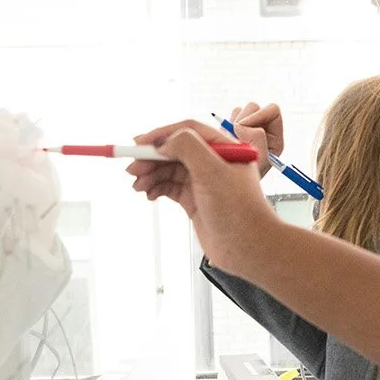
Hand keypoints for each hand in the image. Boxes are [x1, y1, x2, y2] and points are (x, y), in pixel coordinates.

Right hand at [127, 120, 277, 274]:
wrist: (247, 248)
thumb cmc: (238, 210)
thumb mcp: (212, 171)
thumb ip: (188, 147)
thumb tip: (165, 141)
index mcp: (224, 148)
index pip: (188, 130)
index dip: (162, 135)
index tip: (139, 143)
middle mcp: (214, 162)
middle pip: (175, 151)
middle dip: (152, 158)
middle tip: (132, 169)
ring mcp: (204, 182)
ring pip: (170, 170)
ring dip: (151, 175)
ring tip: (138, 186)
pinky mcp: (195, 201)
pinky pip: (170, 187)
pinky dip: (157, 188)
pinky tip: (149, 194)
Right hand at [228, 101, 283, 179]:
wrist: (226, 187)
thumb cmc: (246, 180)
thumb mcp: (258, 160)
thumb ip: (256, 139)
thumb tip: (241, 125)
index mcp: (274, 138)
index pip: (273, 111)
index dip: (258, 115)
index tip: (243, 126)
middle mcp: (262, 132)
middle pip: (254, 107)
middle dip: (241, 118)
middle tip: (232, 134)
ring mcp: (246, 131)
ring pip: (239, 111)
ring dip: (231, 123)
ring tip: (227, 141)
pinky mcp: (230, 132)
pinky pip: (226, 118)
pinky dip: (222, 127)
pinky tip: (222, 142)